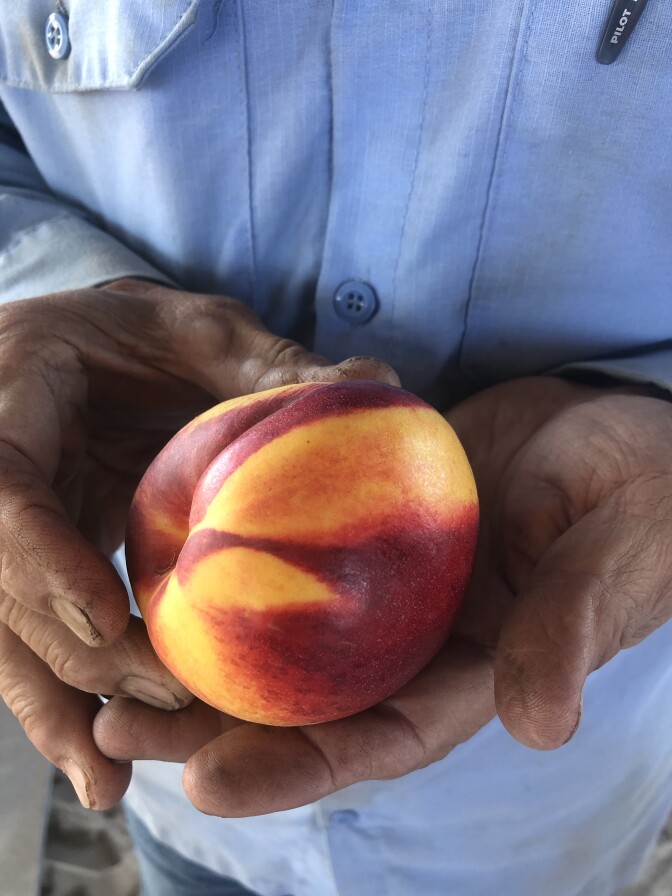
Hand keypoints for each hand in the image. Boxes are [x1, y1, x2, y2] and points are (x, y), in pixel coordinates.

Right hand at [0, 277, 396, 808]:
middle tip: (167, 695)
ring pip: (4, 630)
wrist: (91, 347)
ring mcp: (3, 525)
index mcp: (11, 392)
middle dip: (73, 650)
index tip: (109, 618)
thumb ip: (274, 363)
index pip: (2, 488)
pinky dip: (64, 697)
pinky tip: (103, 762)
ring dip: (56, 705)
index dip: (42, 559)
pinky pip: (31, 637)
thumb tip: (381, 385)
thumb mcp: (203, 330)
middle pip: (0, 584)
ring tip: (109, 780)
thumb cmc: (142, 331)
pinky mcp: (26, 565)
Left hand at [94, 376, 671, 816]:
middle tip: (118, 727)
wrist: (622, 432)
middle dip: (215, 726)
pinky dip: (242, 557)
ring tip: (114, 656)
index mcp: (471, 671)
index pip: (378, 738)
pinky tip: (173, 551)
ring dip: (206, 648)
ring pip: (288, 629)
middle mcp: (416, 638)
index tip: (206, 788)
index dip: (296, 771)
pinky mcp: (372, 519)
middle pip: (306, 697)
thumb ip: (569, 628)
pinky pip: (299, 542)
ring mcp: (390, 581)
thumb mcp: (613, 553)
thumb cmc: (640, 496)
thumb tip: (540, 725)